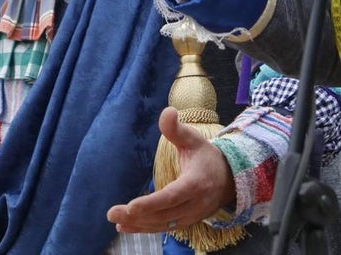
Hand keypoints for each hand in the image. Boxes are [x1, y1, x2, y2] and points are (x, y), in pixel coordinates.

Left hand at [106, 107, 235, 232]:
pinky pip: (165, 228)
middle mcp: (195, 204)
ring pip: (163, 224)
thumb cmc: (206, 156)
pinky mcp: (187, 222)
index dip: (151, 203)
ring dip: (138, 225)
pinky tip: (126, 227)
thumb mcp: (193, 139)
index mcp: (196, 183)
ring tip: (116, 221)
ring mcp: (191, 216)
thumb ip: (176, 129)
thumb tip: (167, 111)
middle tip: (111, 213)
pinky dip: (145, 228)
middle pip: (164, 214)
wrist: (229, 179)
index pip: (172, 196)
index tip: (130, 206)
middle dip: (137, 215)